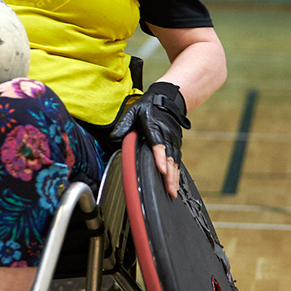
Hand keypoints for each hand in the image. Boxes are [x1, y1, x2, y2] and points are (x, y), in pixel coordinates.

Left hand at [111, 82, 189, 197]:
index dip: (160, 157)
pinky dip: (177, 173)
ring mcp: (173, 140)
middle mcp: (166, 135)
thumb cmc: (148, 107)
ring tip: (172, 191)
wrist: (167, 100)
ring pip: (175, 161)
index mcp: (154, 126)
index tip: (161, 169)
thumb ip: (123, 126)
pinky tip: (174, 184)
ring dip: (174, 177)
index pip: (158, 144)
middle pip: (170, 157)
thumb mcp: (132, 112)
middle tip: (169, 189)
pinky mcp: (176, 144)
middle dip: (170, 175)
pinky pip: (177, 161)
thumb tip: (113, 139)